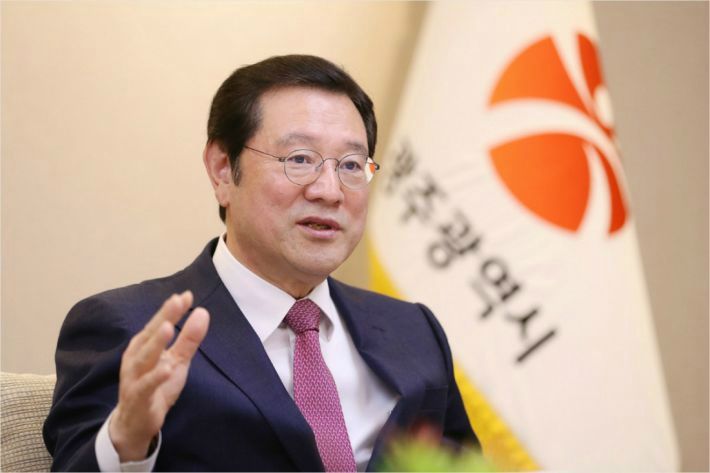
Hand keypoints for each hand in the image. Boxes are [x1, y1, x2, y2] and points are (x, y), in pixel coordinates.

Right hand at [109, 290, 209, 461]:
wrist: (136, 422)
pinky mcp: (137, 397)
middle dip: (163, 318)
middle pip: (149, 335)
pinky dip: (155, 377)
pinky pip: (146, 386)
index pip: (158, 323)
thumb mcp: (177, 361)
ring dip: (155, 343)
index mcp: (144, 346)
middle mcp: (136, 358)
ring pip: (144, 358)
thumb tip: (202, 312)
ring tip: (168, 328)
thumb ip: (188, 338)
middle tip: (176, 301)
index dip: (171, 310)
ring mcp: (134, 377)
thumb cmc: (156, 386)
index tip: (186, 295)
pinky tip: (167, 369)